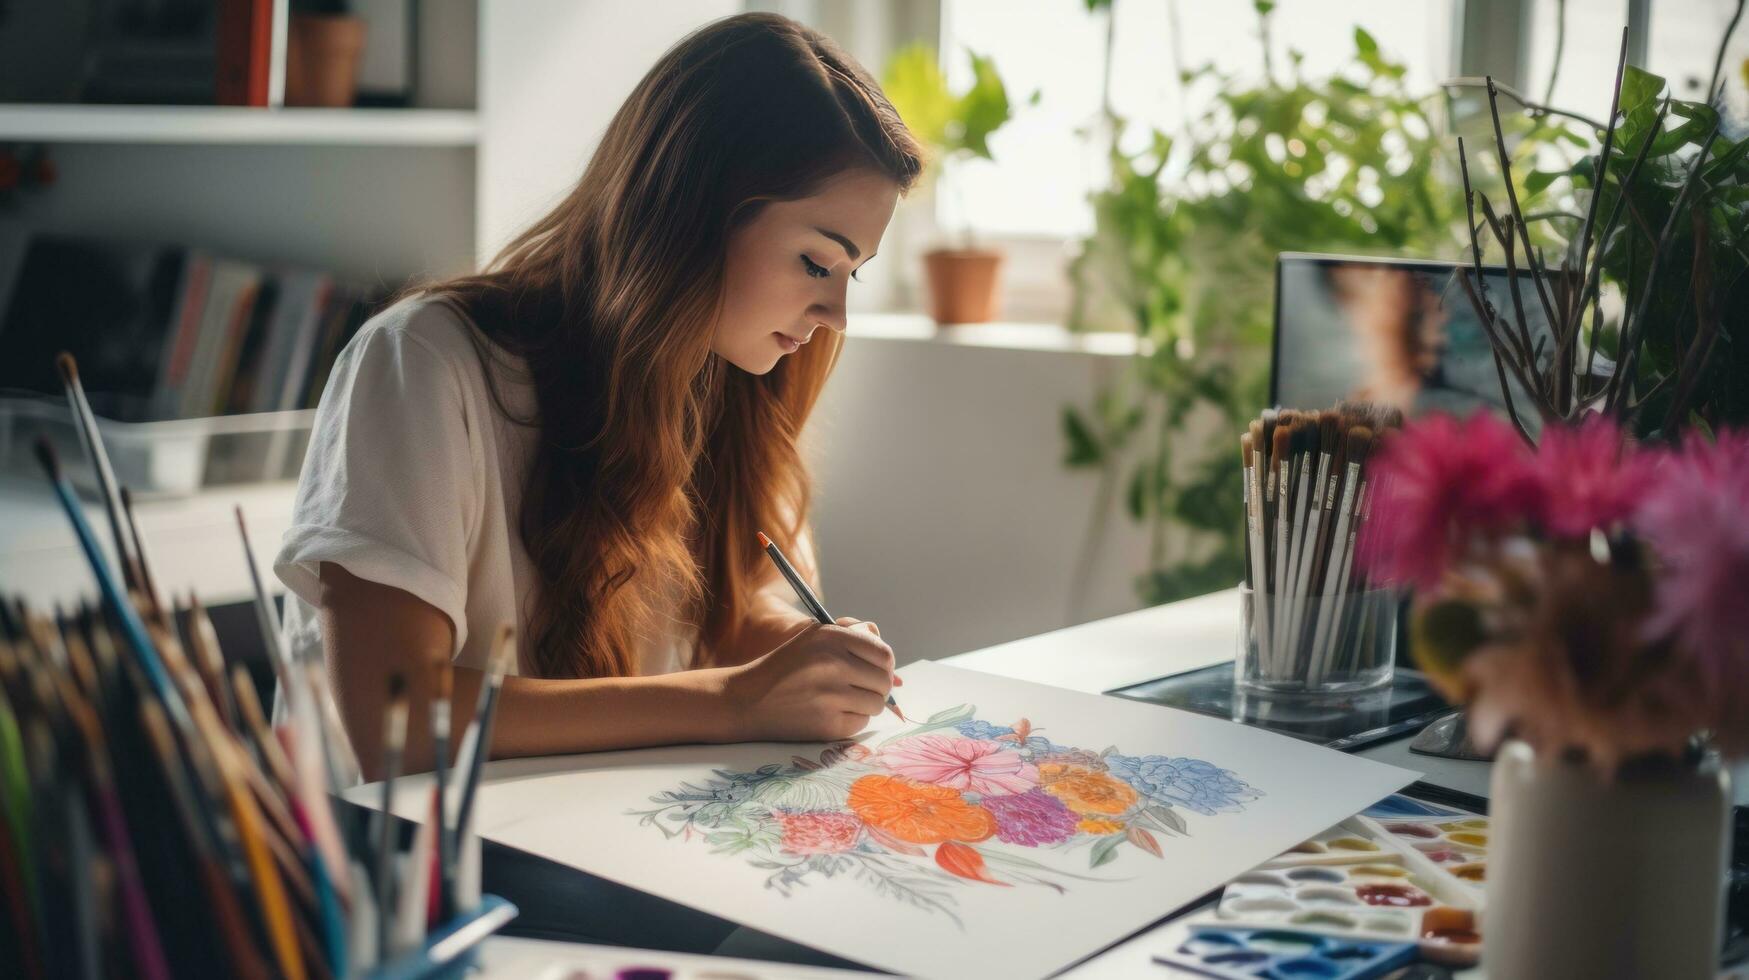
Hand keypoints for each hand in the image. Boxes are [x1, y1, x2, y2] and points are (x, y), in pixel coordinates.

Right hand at [721, 621, 896, 740]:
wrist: (746, 699)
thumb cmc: (786, 666)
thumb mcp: (814, 637)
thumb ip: (852, 636)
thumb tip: (887, 658)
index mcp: (832, 638)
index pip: (883, 654)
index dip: (883, 664)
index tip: (874, 670)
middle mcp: (834, 664)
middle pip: (884, 681)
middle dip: (876, 686)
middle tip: (859, 688)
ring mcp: (831, 696)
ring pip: (876, 704)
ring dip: (865, 704)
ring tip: (843, 700)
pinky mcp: (827, 725)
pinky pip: (861, 724)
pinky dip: (851, 720)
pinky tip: (831, 713)